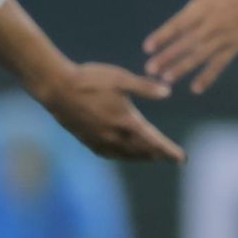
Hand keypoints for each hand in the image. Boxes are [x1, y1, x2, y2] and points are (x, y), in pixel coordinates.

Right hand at [40, 63, 184, 162]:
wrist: (56, 88)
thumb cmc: (89, 79)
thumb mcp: (120, 79)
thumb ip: (145, 87)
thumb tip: (167, 92)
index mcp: (126, 121)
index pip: (154, 141)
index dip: (169, 150)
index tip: (182, 158)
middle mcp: (115, 136)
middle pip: (142, 152)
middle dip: (159, 155)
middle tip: (171, 158)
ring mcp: (100, 140)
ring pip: (126, 156)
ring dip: (142, 158)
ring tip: (152, 158)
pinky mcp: (87, 140)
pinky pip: (109, 154)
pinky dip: (121, 156)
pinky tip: (123, 154)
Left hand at [143, 0, 237, 92]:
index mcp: (202, 7)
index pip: (178, 24)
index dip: (163, 36)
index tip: (147, 47)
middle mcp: (212, 25)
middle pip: (186, 44)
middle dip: (167, 57)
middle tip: (150, 70)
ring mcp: (223, 38)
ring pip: (200, 56)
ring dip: (182, 69)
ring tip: (166, 79)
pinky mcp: (235, 47)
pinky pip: (220, 65)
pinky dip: (208, 77)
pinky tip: (196, 88)